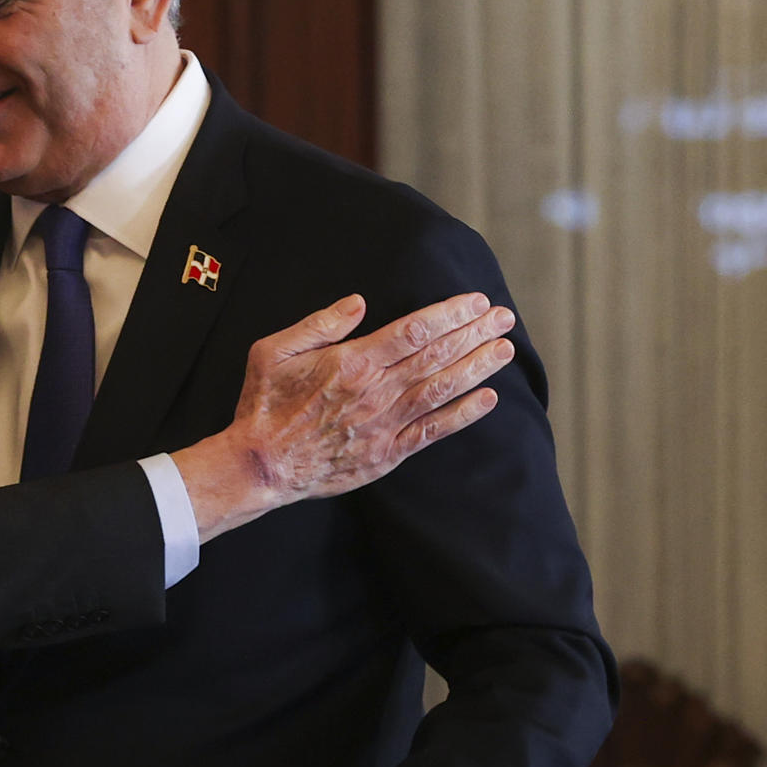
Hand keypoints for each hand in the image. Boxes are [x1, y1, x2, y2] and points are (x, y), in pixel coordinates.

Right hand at [171, 292, 513, 539]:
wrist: (261, 464)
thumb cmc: (264, 404)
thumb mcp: (273, 351)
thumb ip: (318, 324)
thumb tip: (358, 302)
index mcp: (351, 362)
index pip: (413, 331)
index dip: (449, 314)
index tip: (475, 302)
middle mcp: (375, 392)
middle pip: (436, 356)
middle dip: (474, 334)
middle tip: (504, 318)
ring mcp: (384, 424)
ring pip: (441, 389)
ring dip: (476, 368)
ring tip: (504, 350)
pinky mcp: (386, 453)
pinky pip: (432, 431)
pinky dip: (462, 415)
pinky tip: (487, 399)